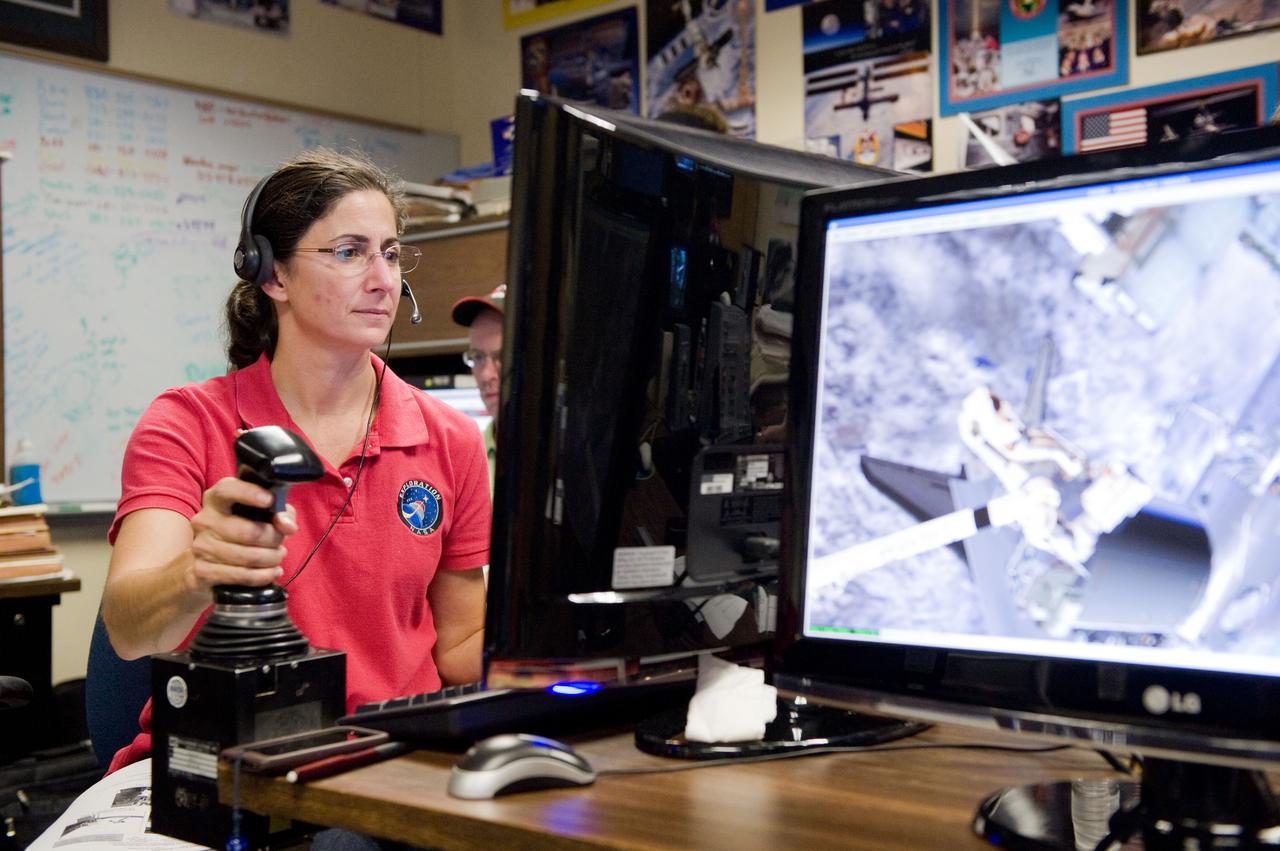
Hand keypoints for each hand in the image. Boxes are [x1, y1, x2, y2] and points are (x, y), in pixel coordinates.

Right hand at [188, 476, 297, 590]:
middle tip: (281, 543)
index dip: (249, 493)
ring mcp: (201, 546)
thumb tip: (287, 525)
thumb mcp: (263, 515)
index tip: (269, 500)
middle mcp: (205, 520)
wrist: (208, 562)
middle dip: (274, 539)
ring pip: (248, 557)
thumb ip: (281, 513)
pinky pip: (242, 575)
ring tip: (277, 557)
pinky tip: (272, 572)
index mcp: (216, 499)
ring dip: (272, 559)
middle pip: (249, 532)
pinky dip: (264, 576)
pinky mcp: (203, 570)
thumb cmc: (241, 530)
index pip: (228, 490)